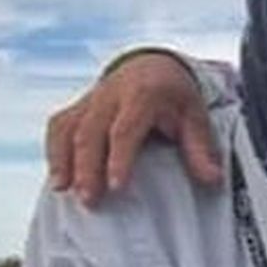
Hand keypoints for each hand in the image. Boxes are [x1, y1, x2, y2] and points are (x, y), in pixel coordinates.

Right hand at [45, 50, 221, 205]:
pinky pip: (59, 127)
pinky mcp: (77, 108)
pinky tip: (58, 178)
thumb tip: (212, 179)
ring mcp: (90, 100)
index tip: (116, 186)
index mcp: (143, 94)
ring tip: (63, 190)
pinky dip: (54, 151)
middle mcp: (111, 94)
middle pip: (91, 131)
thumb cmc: (174, 96)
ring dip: (63, 160)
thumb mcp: (195, 117)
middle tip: (89, 200)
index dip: (118, 158)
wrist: (152, 67)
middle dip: (87, 167)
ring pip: (67, 127)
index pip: (125, 128)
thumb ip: (201, 149)